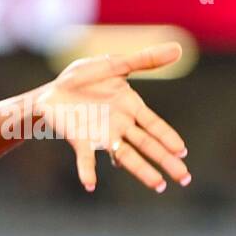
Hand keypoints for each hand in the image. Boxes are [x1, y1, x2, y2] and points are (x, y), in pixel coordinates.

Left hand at [35, 42, 189, 192]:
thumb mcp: (114, 65)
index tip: (183, 151)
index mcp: (130, 107)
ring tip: (158, 186)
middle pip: (147, 145)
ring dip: (142, 170)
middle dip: (166, 160)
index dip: (168, 137)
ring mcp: (101, 135)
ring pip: (126, 155)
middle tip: (184, 177)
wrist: (51, 91)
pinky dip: (88, 171)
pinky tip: (90, 184)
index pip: (155, 125)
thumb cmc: (83, 78)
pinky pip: (86, 158)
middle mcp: (120, 125)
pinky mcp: (80, 140)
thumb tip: (180, 49)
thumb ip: (144, 60)